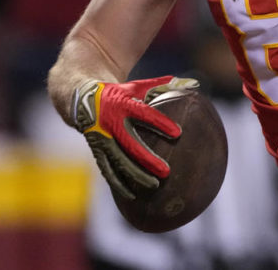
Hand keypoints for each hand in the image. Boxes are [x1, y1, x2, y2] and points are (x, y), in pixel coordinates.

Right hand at [71, 75, 198, 198]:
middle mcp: (111, 123)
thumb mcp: (138, 86)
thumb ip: (164, 85)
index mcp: (123, 104)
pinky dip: (118, 183)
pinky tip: (132, 195)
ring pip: (119, 161)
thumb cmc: (119, 93)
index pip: (145, 114)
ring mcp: (102, 139)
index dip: (160, 123)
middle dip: (147, 159)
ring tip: (154, 186)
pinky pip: (107, 169)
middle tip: (166, 172)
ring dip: (135, 175)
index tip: (178, 132)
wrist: (81, 99)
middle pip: (131, 144)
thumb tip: (195, 82)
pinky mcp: (96, 150)